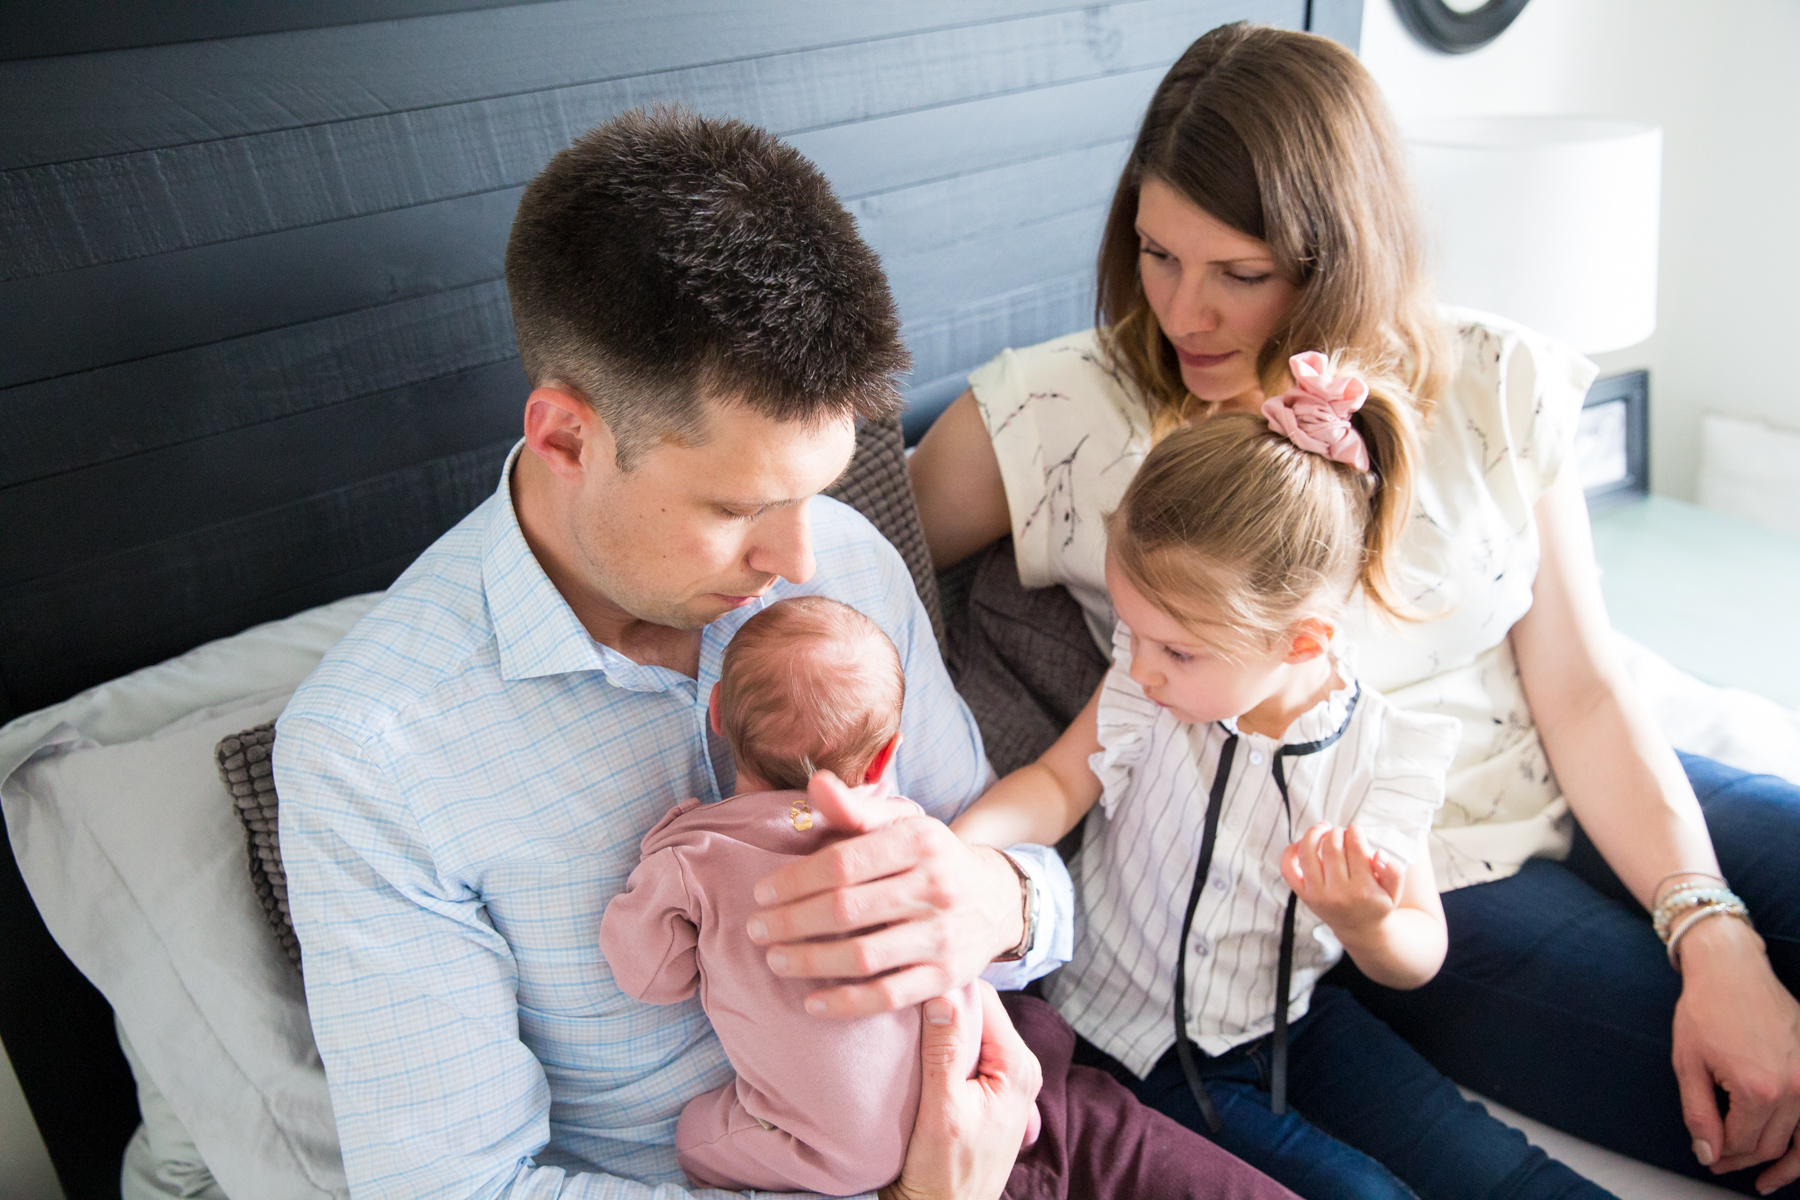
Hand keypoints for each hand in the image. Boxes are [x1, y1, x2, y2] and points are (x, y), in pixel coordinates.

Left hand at [750, 771, 1023, 1016]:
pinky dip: (846, 1003)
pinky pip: (889, 996)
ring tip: (776, 960)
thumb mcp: (902, 824)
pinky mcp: (947, 977)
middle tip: (757, 929)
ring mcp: (942, 936)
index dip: (795, 880)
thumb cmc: (932, 858)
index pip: (844, 862)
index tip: (761, 894)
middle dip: (792, 922)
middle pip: (847, 910)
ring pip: (863, 956)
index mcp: (920, 842)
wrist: (997, 899)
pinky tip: (812, 1002)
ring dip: (810, 962)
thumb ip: (855, 809)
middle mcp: (936, 888)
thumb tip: (815, 781)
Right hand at [881, 983, 1040, 1199]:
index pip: (984, 998)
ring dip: (941, 1021)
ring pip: (971, 1026)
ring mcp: (1005, 1077)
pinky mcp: (987, 1088)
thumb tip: (943, 995)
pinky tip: (917, 1042)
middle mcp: (1019, 1066)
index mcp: (1017, 1066)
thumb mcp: (942, 1112)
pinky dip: (942, 1041)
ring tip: (905, 1013)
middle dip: (943, 999)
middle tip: (902, 992)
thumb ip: (944, 1052)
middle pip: (979, 1009)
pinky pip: (967, 1048)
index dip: (947, 984)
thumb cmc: (945, 1173)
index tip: (910, 978)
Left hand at [1279, 823, 1403, 940]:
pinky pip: (1288, 869)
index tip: (1356, 829)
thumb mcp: (1394, 891)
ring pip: (1307, 853)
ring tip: (1325, 828)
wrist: (1360, 929)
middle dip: (1337, 832)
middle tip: (1343, 831)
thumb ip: (1393, 870)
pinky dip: (1290, 852)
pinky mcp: (1304, 895)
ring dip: (1314, 833)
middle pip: (1332, 847)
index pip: (1355, 848)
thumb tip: (1378, 853)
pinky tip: (1303, 843)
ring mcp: (1317, 895)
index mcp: (1362, 890)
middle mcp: (1338, 894)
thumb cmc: (1377, 903)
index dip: (1354, 831)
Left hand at [1670, 915, 1799, 1192]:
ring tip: (1767, 1182)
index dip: (1722, 1155)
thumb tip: (1709, 1155)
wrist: (1732, 969)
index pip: (1741, 1142)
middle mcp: (1793, 1088)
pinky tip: (1792, 1154)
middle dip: (1744, 1159)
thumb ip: (1699, 1114)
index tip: (1708, 1158)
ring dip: (1785, 1164)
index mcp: (1757, 1089)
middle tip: (1722, 1164)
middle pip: (1771, 1144)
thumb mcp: (1688, 1064)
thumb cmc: (1704, 1010)